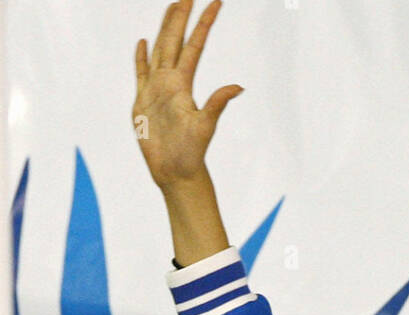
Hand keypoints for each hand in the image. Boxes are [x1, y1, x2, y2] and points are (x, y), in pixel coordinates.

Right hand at [132, 0, 242, 190]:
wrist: (174, 172)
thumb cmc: (191, 154)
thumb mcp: (205, 126)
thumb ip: (217, 104)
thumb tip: (238, 86)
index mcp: (183, 84)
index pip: (194, 46)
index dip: (203, 23)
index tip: (214, 2)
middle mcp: (170, 82)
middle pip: (174, 41)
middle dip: (180, 17)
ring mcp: (155, 90)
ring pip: (159, 51)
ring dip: (164, 29)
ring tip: (171, 8)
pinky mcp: (142, 101)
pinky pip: (140, 73)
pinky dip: (141, 58)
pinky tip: (143, 42)